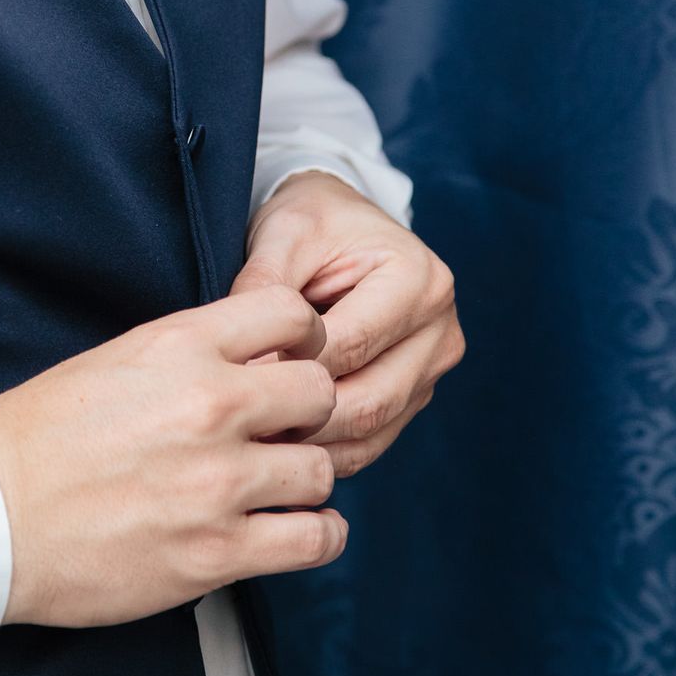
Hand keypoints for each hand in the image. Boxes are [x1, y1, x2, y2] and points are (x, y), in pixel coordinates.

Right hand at [0, 286, 345, 628]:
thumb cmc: (31, 443)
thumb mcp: (109, 362)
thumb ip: (185, 355)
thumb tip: (245, 359)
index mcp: (179, 348)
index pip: (293, 312)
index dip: (303, 338)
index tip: (292, 361)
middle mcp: (210, 406)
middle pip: (321, 392)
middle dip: (307, 413)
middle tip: (282, 432)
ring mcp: (219, 483)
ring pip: (323, 469)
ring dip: (304, 480)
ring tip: (277, 488)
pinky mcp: (217, 553)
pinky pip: (315, 540)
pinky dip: (314, 536)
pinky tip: (290, 530)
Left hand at [233, 171, 464, 476]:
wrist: (338, 224)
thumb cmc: (310, 223)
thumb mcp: (282, 235)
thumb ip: (263, 289)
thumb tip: (246, 365)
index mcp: (419, 280)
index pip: (351, 345)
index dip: (291, 369)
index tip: (236, 383)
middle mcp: (439, 330)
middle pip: (370, 399)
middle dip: (303, 419)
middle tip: (241, 427)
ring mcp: (431, 369)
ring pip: (373, 431)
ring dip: (312, 446)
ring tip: (254, 443)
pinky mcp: (413, 396)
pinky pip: (371, 443)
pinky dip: (325, 452)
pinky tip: (279, 449)